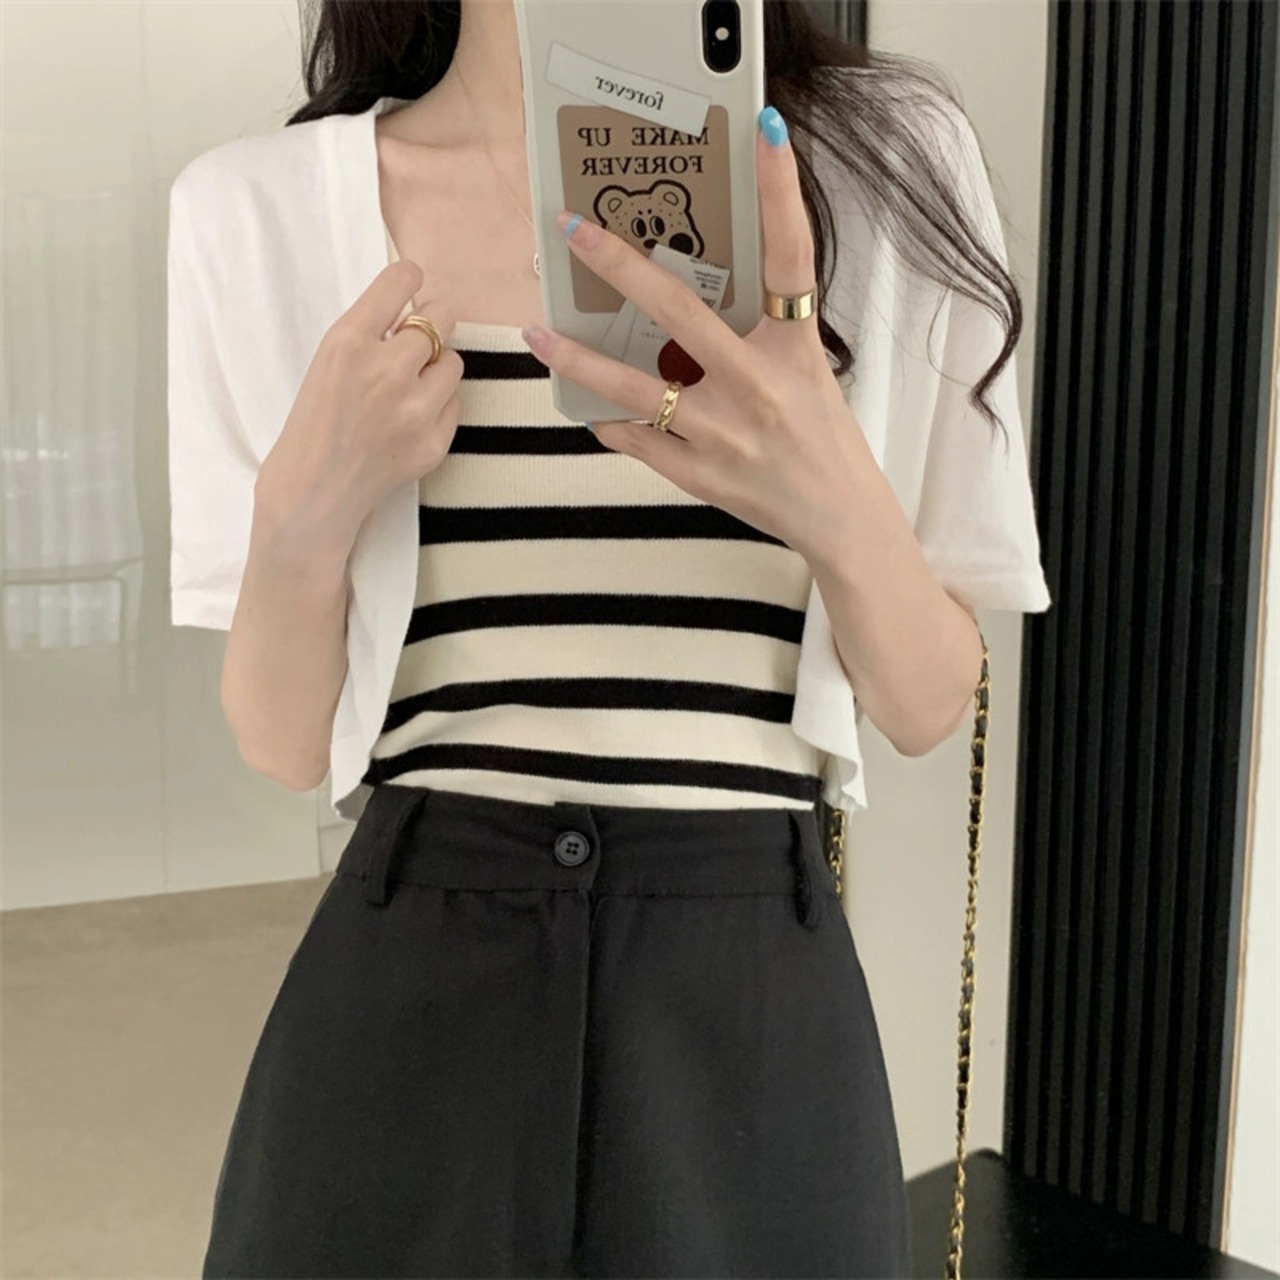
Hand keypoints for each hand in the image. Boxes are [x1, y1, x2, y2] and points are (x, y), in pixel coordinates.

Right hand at [257, 262, 465, 556]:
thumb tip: (414, 309)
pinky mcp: (433, 442)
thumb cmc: (314, 422)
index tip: (412, 285)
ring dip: (437, 367)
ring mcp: (414, 410)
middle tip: (415, 341)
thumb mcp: (326, 362)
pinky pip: (455, 402)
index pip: (400, 281)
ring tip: (409, 386)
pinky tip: (410, 418)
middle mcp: (386, 371)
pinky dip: (439, 405)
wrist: (314, 491)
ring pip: (454, 361)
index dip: (410, 279)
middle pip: (440, 317)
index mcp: (349, 342)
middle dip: (430, 325)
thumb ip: (368, 333)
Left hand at [520, 105, 874, 560]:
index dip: (781, 191)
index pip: (791, 257)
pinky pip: (638, 441)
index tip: (767, 130)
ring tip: (538, 333)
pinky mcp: (700, 474)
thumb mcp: (807, 373)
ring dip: (579, 358)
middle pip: (680, 313)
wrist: (840, 520)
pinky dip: (610, 422)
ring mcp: (723, 433)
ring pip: (635, 388)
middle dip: (620, 266)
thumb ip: (758, 335)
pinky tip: (587, 408)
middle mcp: (758, 386)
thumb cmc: (824, 440)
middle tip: (575, 228)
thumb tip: (686, 307)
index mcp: (794, 349)